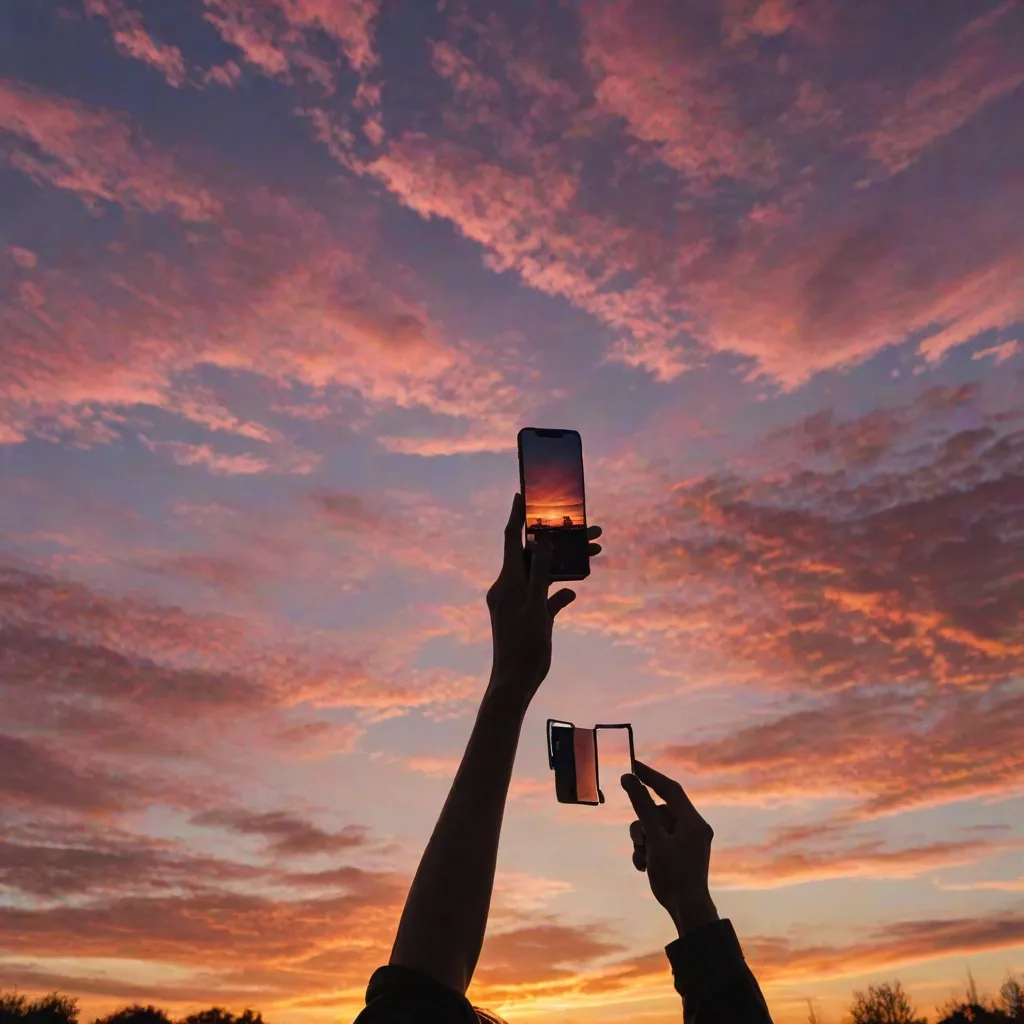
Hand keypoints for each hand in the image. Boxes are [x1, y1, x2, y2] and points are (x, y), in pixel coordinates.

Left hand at [485, 493, 601, 706]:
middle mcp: (510, 587)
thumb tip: (543, 541)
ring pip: (544, 573)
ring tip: (594, 553)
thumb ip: (539, 573)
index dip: (517, 516)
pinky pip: (546, 596)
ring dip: (566, 564)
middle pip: (535, 554)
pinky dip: (561, 591)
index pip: (511, 539)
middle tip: (586, 527)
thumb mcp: (534, 607)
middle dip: (560, 540)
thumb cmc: (522, 646)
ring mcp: (520, 602)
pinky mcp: (530, 616)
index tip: (522, 494)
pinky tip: (575, 591)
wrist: (516, 681)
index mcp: (506, 582)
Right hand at [621, 760, 718, 937]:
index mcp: (693, 821)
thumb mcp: (654, 838)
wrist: (687, 910)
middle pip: (657, 811)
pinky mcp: (678, 853)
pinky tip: (644, 866)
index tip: (632, 765)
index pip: (670, 788)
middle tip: (640, 841)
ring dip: (642, 840)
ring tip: (643, 857)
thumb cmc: (674, 874)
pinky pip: (657, 841)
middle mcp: (692, 827)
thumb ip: (641, 806)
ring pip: (653, 827)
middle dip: (642, 825)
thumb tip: (628, 777)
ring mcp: (686, 841)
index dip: (650, 775)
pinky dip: (647, 850)